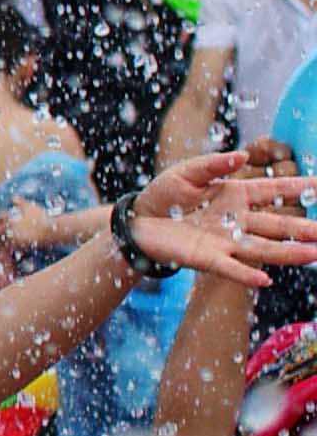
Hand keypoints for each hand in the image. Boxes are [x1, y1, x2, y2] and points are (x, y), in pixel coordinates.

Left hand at [123, 149, 316, 284]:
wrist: (137, 220)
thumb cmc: (165, 194)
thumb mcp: (187, 172)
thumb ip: (213, 164)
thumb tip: (240, 155)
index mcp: (236, 195)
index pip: (275, 190)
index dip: (301, 187)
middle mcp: (239, 220)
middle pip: (279, 224)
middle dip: (306, 228)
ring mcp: (226, 241)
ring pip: (264, 248)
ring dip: (290, 253)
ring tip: (316, 254)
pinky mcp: (207, 257)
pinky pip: (230, 268)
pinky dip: (246, 274)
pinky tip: (265, 280)